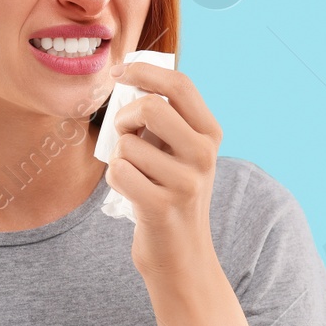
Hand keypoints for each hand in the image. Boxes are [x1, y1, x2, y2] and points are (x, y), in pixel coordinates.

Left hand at [102, 60, 223, 283]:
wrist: (180, 254)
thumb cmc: (170, 193)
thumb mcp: (181, 152)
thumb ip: (165, 118)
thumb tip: (129, 78)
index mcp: (210, 134)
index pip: (179, 85)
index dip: (144, 71)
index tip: (120, 71)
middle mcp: (204, 155)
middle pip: (150, 108)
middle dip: (125, 117)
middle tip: (125, 134)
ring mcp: (185, 182)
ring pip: (127, 145)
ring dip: (118, 157)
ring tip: (134, 174)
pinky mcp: (161, 206)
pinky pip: (118, 172)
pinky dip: (114, 180)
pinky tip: (130, 193)